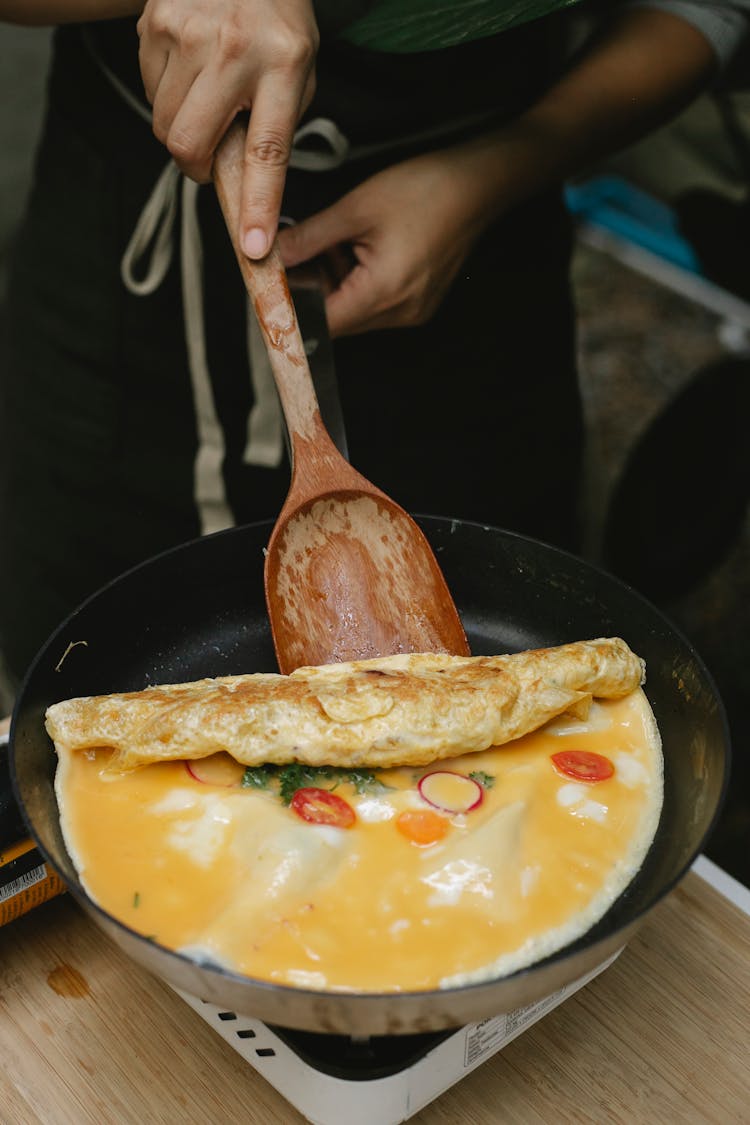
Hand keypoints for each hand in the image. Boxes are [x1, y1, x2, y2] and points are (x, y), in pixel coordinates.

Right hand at [137, 0, 318, 257]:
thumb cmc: (275, 24)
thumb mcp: (298, 72)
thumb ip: (274, 128)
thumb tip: (245, 190)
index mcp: (283, 65)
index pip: (266, 152)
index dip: (257, 205)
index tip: (252, 246)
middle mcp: (234, 48)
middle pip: (188, 144)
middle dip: (196, 166)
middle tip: (212, 155)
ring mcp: (188, 32)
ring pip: (164, 123)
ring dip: (182, 126)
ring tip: (208, 94)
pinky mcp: (154, 23)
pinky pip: (149, 90)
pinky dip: (167, 93)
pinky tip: (190, 67)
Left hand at [278, 149, 501, 336]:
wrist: (478, 183)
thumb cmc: (425, 189)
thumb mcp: (355, 209)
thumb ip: (308, 238)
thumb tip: (269, 256)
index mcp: (384, 293)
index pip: (323, 324)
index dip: (292, 309)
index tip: (270, 288)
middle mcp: (400, 313)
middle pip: (337, 320)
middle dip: (312, 290)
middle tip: (297, 251)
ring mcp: (411, 310)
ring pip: (354, 311)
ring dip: (334, 284)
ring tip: (337, 241)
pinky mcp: (417, 301)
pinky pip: (374, 302)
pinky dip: (356, 281)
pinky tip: (357, 247)